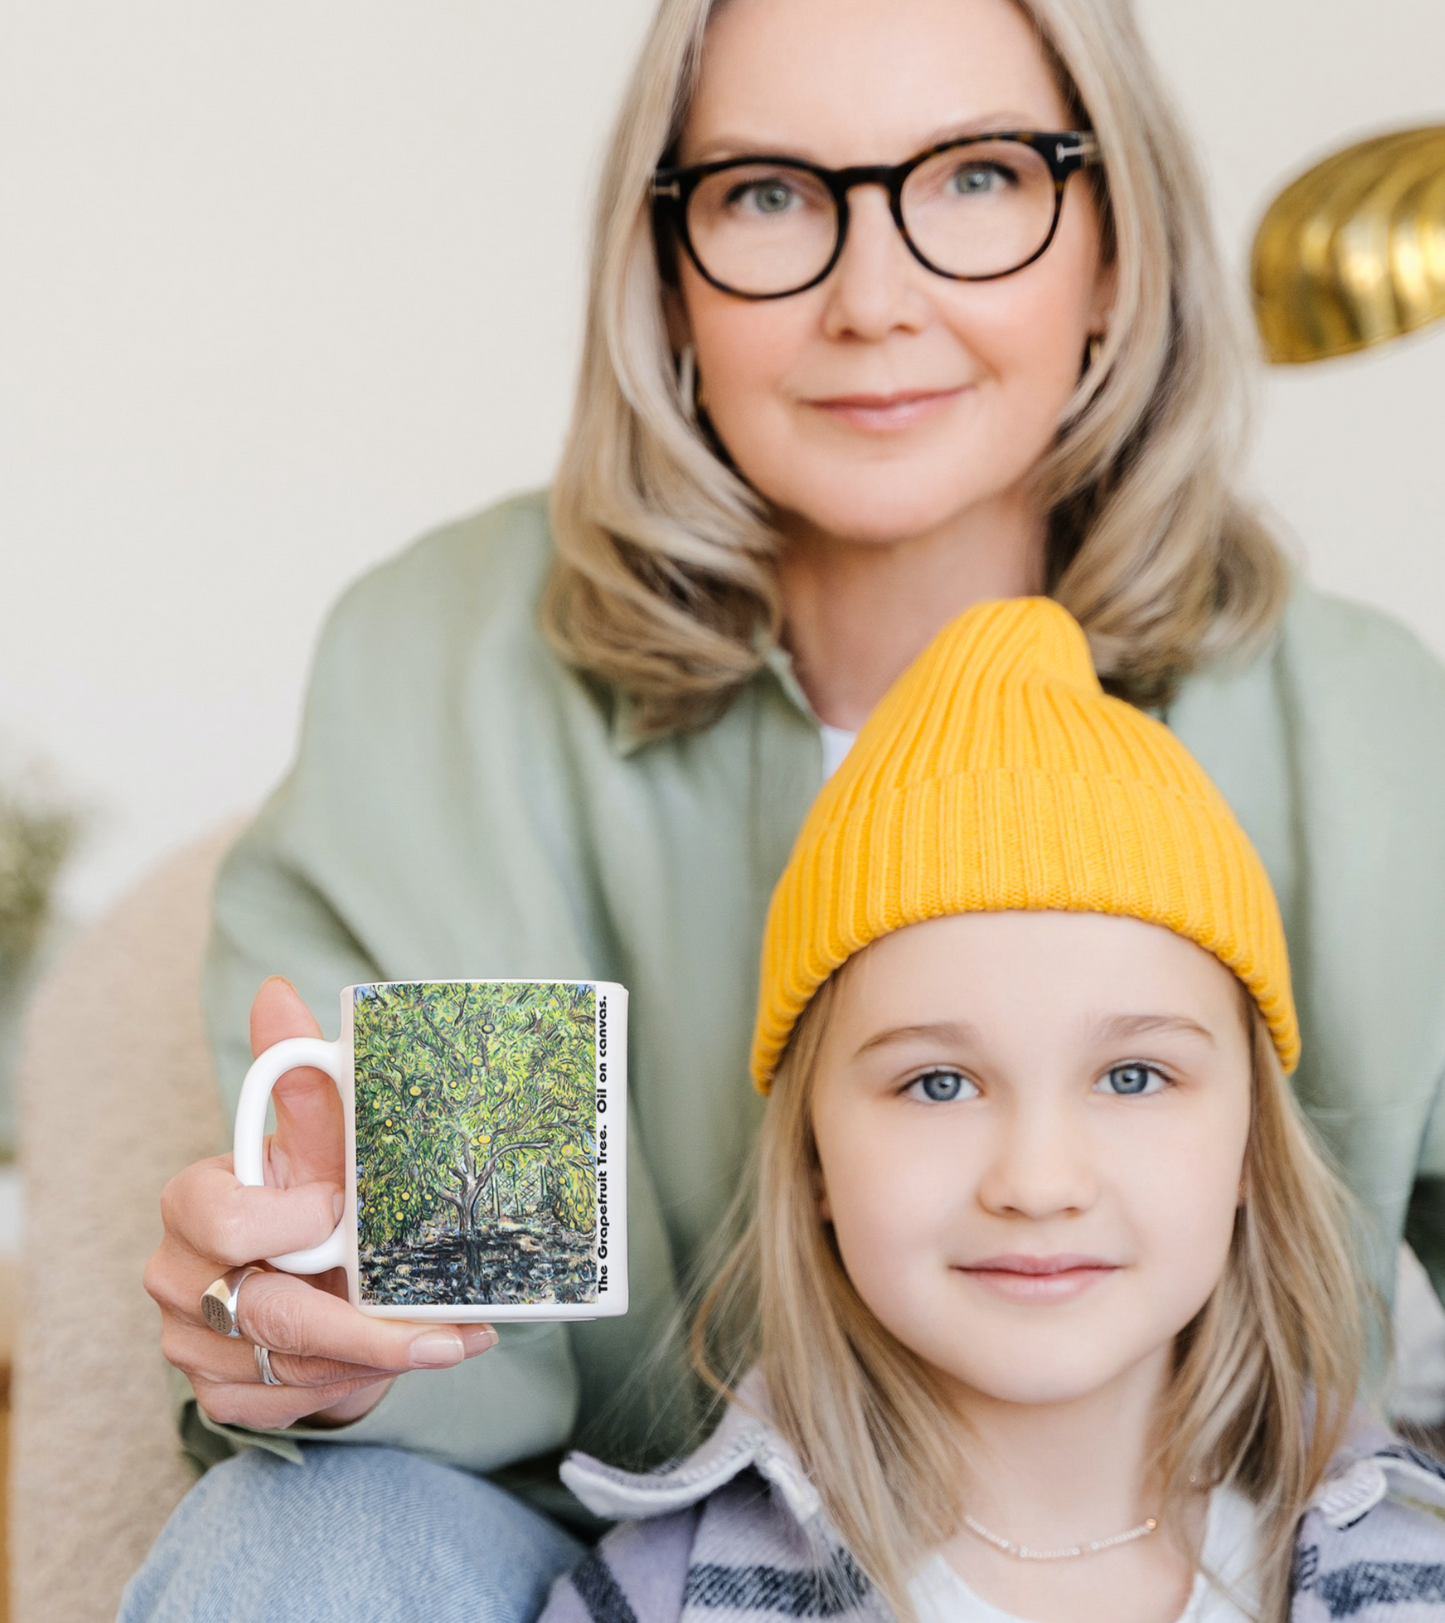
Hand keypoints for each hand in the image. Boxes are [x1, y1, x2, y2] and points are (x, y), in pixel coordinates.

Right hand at [145, 976, 496, 1428]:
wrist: (314, 1277)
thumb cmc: (316, 1196)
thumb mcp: (321, 1141)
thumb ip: (300, 1076)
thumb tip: (278, 992)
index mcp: (194, 1204)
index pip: (222, 1219)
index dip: (292, 1222)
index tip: (344, 1211)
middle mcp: (181, 1278)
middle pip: (262, 1313)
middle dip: (361, 1326)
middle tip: (443, 1327)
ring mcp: (194, 1346)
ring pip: (286, 1367)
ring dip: (374, 1357)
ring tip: (450, 1339)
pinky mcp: (222, 1396)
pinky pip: (287, 1404)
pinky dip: (356, 1386)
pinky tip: (408, 1359)